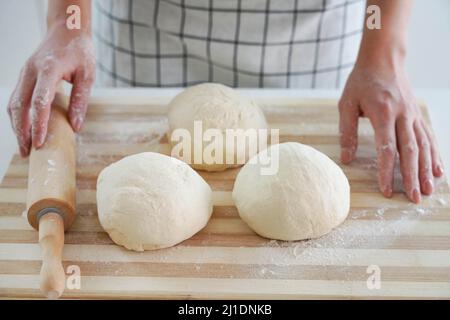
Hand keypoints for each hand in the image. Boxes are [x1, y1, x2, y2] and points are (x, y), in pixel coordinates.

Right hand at [7, 21, 94, 156]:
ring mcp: (24, 73)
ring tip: (24, 146)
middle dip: (22, 131)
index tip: (40, 143)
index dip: (38, 124)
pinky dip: (17, 117)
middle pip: (19, 106)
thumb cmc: (80, 51)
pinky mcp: (24, 76)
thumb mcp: (88, 75)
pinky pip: (16, 99)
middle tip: (27, 152)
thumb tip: (76, 126)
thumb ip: (80, 100)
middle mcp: (31, 71)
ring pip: (13, 103)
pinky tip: (24, 130)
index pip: (40, 101)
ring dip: (16, 126)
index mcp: (48, 69)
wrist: (67, 29)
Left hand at [339, 61, 443, 202]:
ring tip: (429, 190)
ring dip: (426, 169)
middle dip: (412, 177)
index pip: (387, 148)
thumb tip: (346, 159)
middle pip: (410, 151)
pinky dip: (434, 154)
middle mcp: (403, 115)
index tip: (386, 190)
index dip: (387, 171)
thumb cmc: (361, 81)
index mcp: (383, 113)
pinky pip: (428, 136)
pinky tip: (438, 169)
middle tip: (413, 198)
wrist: (383, 58)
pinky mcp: (417, 114)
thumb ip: (347, 132)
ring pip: (423, 146)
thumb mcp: (346, 104)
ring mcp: (413, 115)